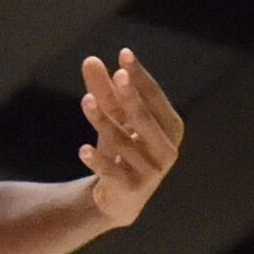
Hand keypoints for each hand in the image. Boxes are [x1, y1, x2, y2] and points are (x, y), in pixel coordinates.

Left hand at [73, 50, 183, 226]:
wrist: (120, 198)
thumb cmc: (123, 149)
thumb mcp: (113, 119)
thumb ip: (103, 91)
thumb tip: (90, 60)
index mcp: (170, 127)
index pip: (155, 97)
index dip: (140, 76)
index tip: (124, 54)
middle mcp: (167, 150)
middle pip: (144, 118)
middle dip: (130, 96)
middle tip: (117, 75)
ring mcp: (151, 172)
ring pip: (122, 141)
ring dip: (103, 120)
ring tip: (86, 101)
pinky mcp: (131, 189)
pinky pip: (112, 171)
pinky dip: (98, 161)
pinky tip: (84, 150)